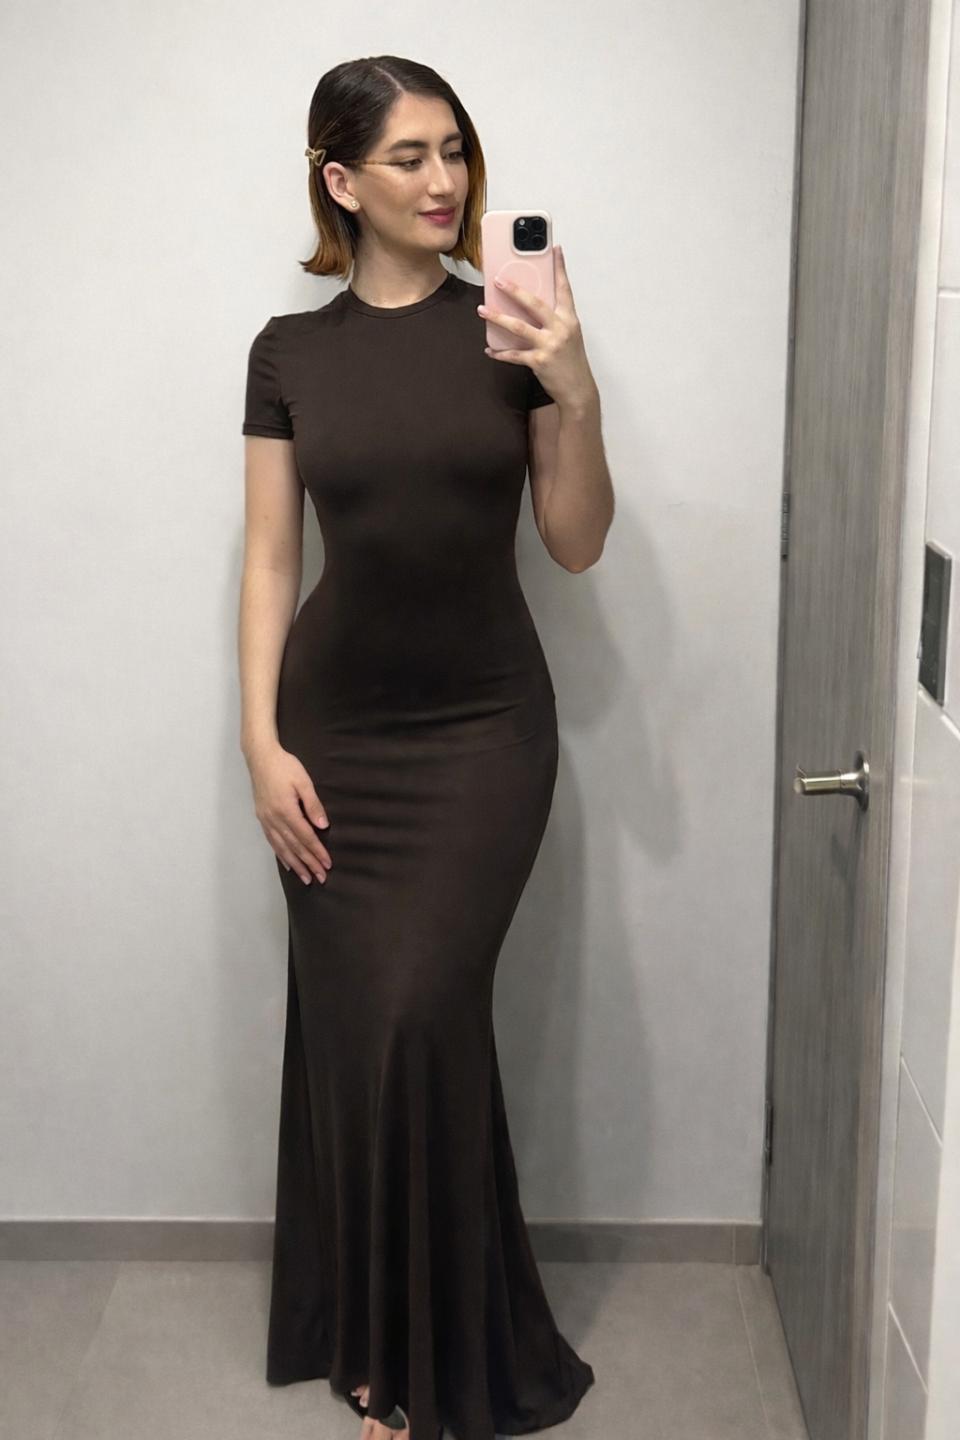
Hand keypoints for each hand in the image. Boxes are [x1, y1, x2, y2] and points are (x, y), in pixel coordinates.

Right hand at [245, 741, 331, 885]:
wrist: (260, 757)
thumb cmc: (285, 766)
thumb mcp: (303, 782)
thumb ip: (313, 805)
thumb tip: (323, 827)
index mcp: (286, 810)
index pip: (305, 837)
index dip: (317, 852)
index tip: (327, 864)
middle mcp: (274, 819)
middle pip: (294, 847)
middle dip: (308, 864)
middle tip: (321, 878)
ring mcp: (266, 820)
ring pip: (282, 848)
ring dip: (295, 865)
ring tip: (306, 878)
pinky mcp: (262, 818)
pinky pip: (272, 842)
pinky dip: (281, 855)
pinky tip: (287, 864)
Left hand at [477, 244, 597, 409]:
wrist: (578, 390)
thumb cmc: (571, 361)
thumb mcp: (569, 336)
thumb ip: (554, 320)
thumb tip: (531, 306)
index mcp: (569, 319)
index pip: (564, 289)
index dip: (560, 268)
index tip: (555, 249)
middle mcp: (560, 329)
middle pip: (535, 304)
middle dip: (514, 291)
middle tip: (498, 280)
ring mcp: (549, 345)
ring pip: (519, 327)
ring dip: (498, 317)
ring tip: (482, 310)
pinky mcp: (539, 361)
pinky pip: (514, 354)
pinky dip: (500, 353)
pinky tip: (489, 350)